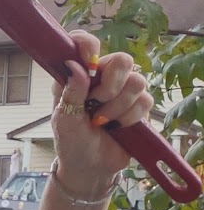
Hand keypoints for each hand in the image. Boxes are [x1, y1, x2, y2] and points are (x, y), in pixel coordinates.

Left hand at [52, 30, 152, 194]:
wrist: (89, 167)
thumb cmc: (71, 141)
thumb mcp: (64, 119)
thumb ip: (70, 92)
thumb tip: (75, 65)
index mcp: (78, 75)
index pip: (86, 43)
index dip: (90, 45)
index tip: (89, 63)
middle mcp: (102, 77)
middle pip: (123, 59)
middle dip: (111, 86)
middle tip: (96, 103)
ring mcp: (122, 90)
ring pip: (137, 81)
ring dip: (117, 107)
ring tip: (101, 122)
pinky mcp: (138, 106)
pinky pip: (145, 100)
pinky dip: (128, 117)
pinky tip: (116, 127)